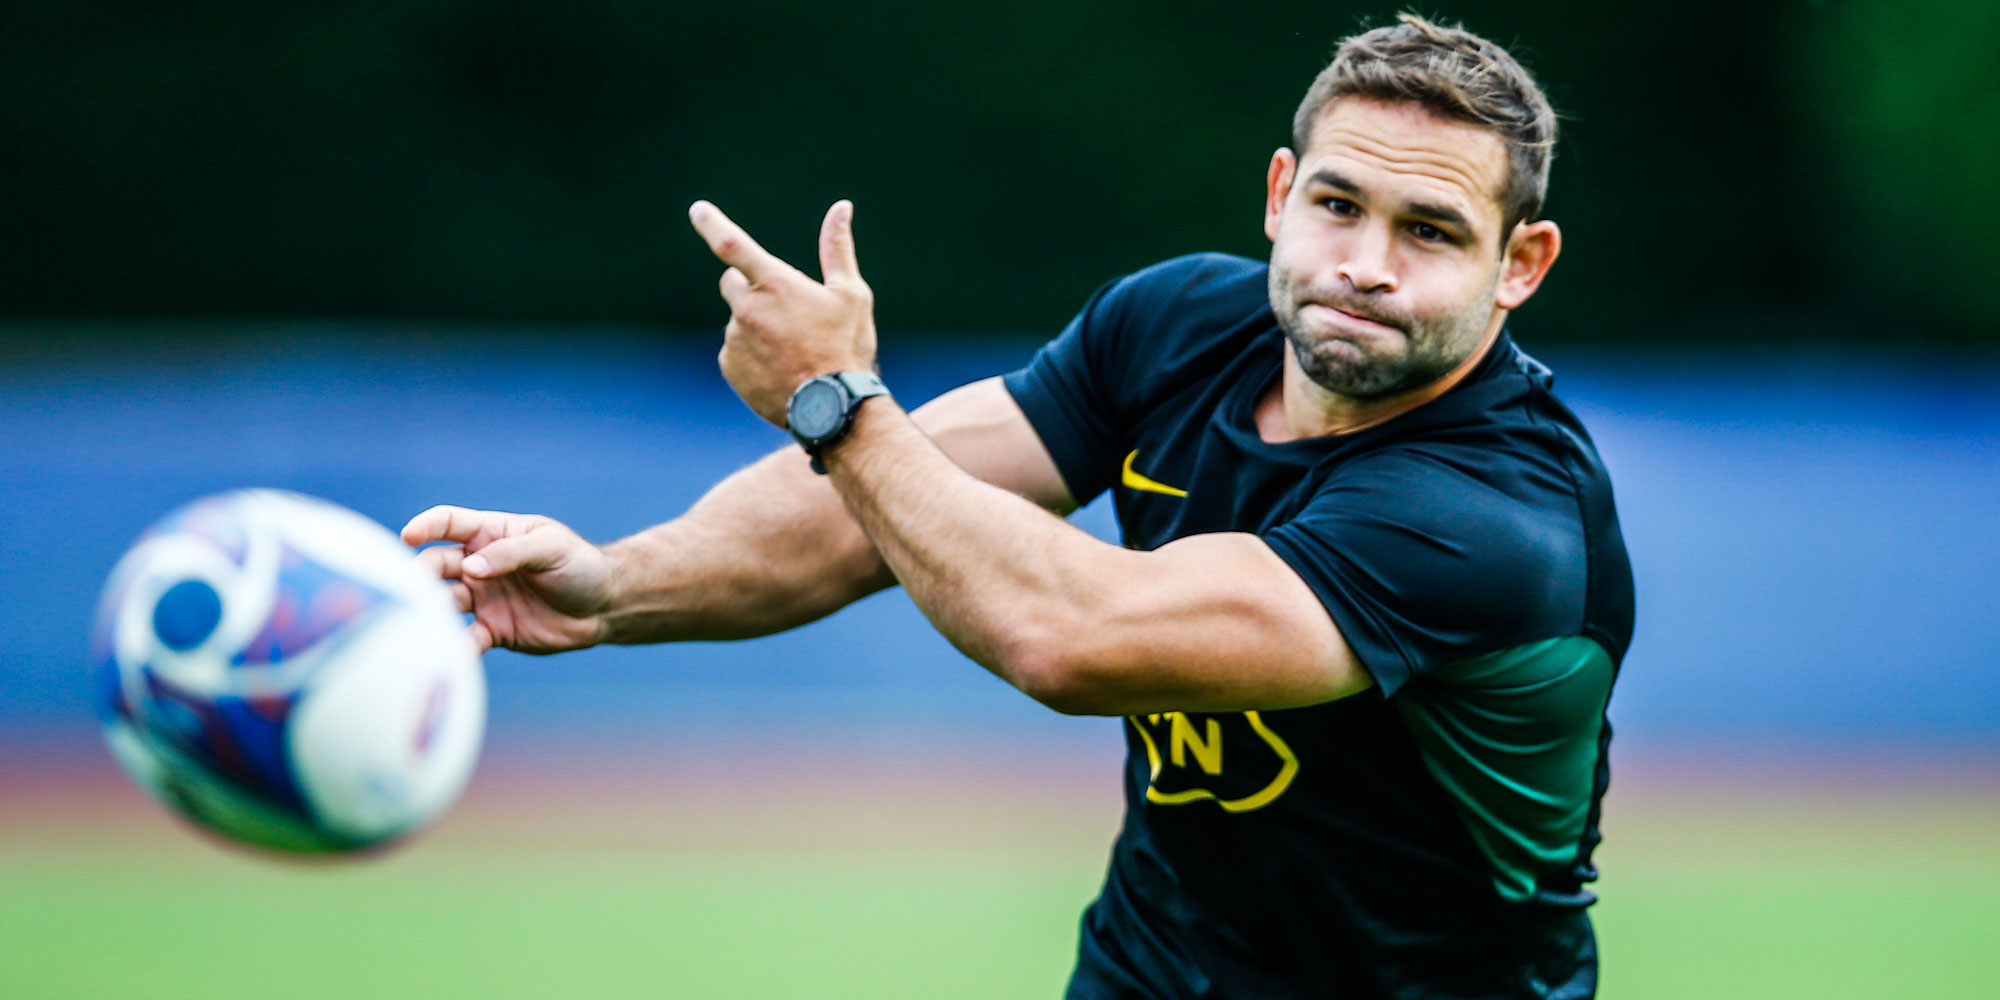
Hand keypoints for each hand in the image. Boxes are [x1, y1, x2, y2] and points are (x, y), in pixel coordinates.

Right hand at [401, 505, 611, 653]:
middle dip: (421, 574)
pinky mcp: (491, 630)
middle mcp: (478, 565)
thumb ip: (511, 553)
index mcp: (491, 534)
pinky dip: (454, 647)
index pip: (448, 523)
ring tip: (421, 622)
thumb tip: (470, 567)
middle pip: (435, 564)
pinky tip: (448, 655)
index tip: (408, 536)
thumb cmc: (580, 565)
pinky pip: (465, 639)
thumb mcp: (551, 548)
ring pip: (442, 602)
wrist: (604, 606)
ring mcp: (482, 598)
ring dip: (430, 611)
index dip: (426, 526)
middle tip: (416, 587)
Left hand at [689, 199, 876, 425]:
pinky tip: (780, 368)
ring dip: (757, 326)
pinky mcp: (730, 367)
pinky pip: (736, 350)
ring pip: (739, 321)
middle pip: (733, 283)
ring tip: (792, 350)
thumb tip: (841, 207)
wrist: (833, 409)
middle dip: (751, 288)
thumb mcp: (851, 295)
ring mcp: (735, 340)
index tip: (697, 210)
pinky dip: (752, 353)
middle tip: (785, 310)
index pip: (731, 244)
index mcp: (775, 285)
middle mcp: (747, 309)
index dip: (712, 224)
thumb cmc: (847, 348)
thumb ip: (837, 248)